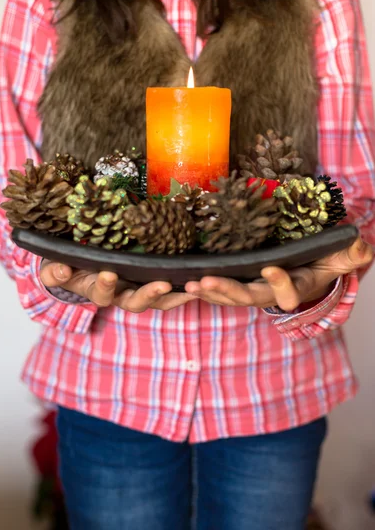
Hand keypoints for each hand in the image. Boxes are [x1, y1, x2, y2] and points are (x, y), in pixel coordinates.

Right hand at [40, 261, 196, 311]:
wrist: (80, 268)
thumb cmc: (68, 267)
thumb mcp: (57, 268)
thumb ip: (56, 271)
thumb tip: (61, 272)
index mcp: (99, 291)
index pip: (103, 294)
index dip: (105, 286)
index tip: (108, 274)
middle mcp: (121, 294)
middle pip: (137, 303)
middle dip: (149, 295)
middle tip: (162, 284)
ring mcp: (139, 290)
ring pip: (159, 301)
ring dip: (175, 295)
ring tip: (192, 287)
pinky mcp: (154, 280)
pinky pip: (172, 289)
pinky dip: (184, 287)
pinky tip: (201, 278)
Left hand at [184, 237, 372, 311]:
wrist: (307, 267)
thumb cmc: (322, 261)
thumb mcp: (339, 257)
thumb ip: (349, 254)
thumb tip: (361, 246)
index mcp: (295, 287)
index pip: (288, 292)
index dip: (280, 282)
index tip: (271, 267)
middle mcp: (271, 292)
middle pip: (249, 297)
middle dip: (229, 291)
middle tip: (207, 281)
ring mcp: (252, 290)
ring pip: (230, 297)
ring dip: (210, 292)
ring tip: (191, 284)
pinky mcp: (239, 284)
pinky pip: (220, 291)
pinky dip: (205, 288)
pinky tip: (187, 282)